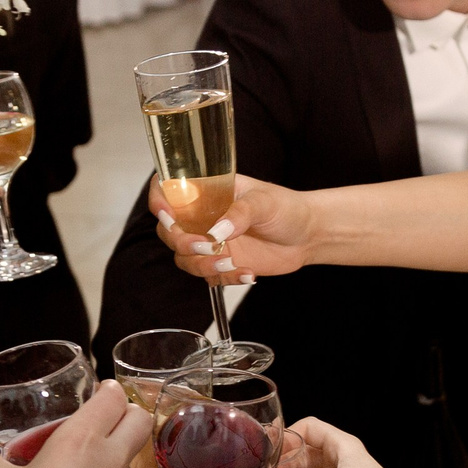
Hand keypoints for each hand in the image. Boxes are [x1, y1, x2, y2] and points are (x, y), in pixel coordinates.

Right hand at [153, 173, 313, 284]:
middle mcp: (202, 217)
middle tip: (206, 246)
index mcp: (207, 191)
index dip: (159, 200)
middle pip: (168, 230)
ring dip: (202, 265)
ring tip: (231, 263)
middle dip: (181, 242)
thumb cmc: (286, 208)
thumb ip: (240, 214)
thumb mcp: (264, 202)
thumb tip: (217, 232)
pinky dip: (224, 278)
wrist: (308, 236)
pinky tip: (248, 274)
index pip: (168, 189)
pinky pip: (208, 276)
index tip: (167, 215)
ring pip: (184, 258)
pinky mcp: (220, 263)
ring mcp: (209, 242)